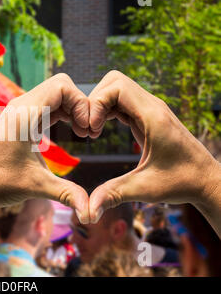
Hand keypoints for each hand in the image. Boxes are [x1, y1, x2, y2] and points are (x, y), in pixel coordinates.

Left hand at [0, 74, 90, 222]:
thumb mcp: (36, 186)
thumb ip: (67, 194)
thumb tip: (91, 212)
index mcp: (24, 114)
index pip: (62, 86)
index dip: (81, 103)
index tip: (86, 131)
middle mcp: (20, 106)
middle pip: (60, 85)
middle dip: (79, 104)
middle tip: (86, 131)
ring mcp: (18, 111)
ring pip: (53, 93)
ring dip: (71, 108)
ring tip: (81, 133)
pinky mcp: (18, 119)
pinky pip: (45, 104)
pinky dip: (62, 112)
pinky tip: (69, 131)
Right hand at [87, 71, 220, 229]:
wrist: (206, 181)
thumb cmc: (181, 183)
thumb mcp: (145, 189)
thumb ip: (113, 194)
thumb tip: (86, 212)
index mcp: (153, 116)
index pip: (116, 87)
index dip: (96, 104)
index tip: (91, 131)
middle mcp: (152, 106)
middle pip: (113, 81)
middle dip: (94, 101)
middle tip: (89, 129)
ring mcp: (150, 109)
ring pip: (116, 88)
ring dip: (99, 105)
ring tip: (93, 131)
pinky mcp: (147, 116)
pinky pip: (121, 101)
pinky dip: (106, 110)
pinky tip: (101, 130)